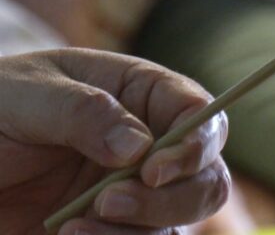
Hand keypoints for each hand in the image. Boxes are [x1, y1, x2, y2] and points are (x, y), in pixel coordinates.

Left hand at [0, 49, 229, 234]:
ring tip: (73, 228)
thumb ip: (84, 112)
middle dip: (173, 200)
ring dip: (139, 233)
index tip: (153, 170)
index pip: (202, 116)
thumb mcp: (26, 95)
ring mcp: (134, 197)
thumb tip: (141, 147)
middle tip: (110, 203)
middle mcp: (152, 149)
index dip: (195, 145)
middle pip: (208, 181)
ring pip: (178, 226)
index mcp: (144, 96)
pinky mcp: (110, 234)